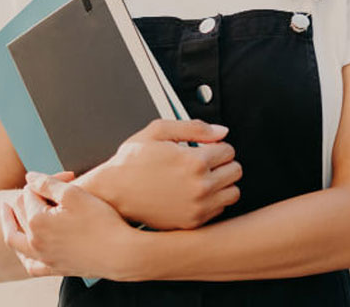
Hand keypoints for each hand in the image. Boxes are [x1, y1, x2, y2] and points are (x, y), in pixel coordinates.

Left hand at [1, 170, 137, 280]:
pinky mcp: (54, 269)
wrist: (121, 253)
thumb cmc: (101, 221)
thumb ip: (47, 183)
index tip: (58, 178)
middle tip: (31, 190)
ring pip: (17, 242)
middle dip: (26, 199)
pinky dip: (24, 255)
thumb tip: (28, 178)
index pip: (29, 194)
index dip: (41, 183)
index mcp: (37, 222)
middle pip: (20, 215)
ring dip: (12, 226)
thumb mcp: (74, 193)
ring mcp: (44, 258)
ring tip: (9, 215)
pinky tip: (25, 250)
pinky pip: (31, 265)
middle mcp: (35, 243)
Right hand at [78, 118, 241, 229]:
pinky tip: (195, 193)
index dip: (216, 146)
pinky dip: (213, 201)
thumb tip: (221, 132)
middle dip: (222, 163)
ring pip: (233, 192)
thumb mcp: (157, 131)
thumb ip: (194, 127)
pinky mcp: (193, 222)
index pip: (228, 150)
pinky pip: (220, 210)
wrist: (113, 193)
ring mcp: (198, 207)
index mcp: (194, 161)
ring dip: (222, 183)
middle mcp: (200, 186)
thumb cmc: (132, 161)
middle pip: (235, 171)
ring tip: (203, 178)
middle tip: (205, 163)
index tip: (205, 149)